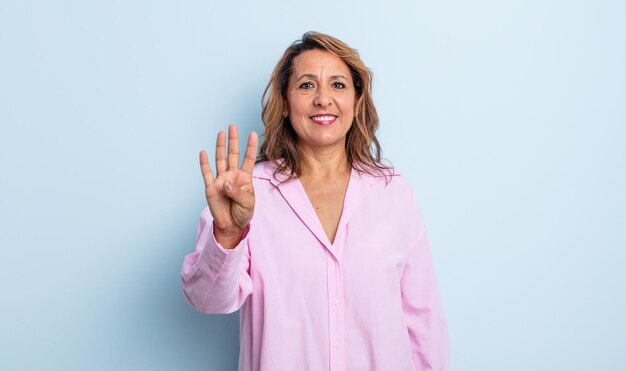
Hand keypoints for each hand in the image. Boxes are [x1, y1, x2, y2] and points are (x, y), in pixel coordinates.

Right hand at [200, 124, 257, 247]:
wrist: (231, 225)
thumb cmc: (243, 213)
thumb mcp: (247, 203)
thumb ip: (238, 192)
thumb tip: (226, 182)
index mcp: (244, 178)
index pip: (249, 159)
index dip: (250, 146)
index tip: (252, 133)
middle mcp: (232, 175)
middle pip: (232, 154)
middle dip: (233, 141)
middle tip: (232, 126)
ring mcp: (221, 180)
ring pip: (220, 160)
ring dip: (220, 147)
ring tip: (220, 133)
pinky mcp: (211, 187)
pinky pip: (206, 174)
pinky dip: (204, 164)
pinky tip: (203, 153)